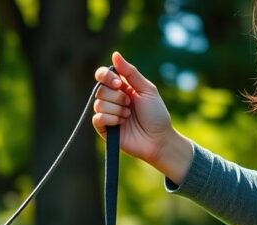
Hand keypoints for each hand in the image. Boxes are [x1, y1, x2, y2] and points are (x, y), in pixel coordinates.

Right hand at [93, 52, 193, 184]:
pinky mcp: (104, 129)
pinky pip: (97, 118)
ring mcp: (107, 114)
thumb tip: (115, 54)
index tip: (119, 83)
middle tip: (130, 104)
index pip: (102, 76)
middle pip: (100, 89)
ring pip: (98, 104)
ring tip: (128, 115)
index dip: (106, 77)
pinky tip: (122, 123)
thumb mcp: (146, 89)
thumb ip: (130, 72)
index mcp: (121, 87)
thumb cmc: (156, 114)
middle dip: (117, 97)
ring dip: (117, 109)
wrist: (158, 139)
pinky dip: (111, 119)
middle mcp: (112, 99)